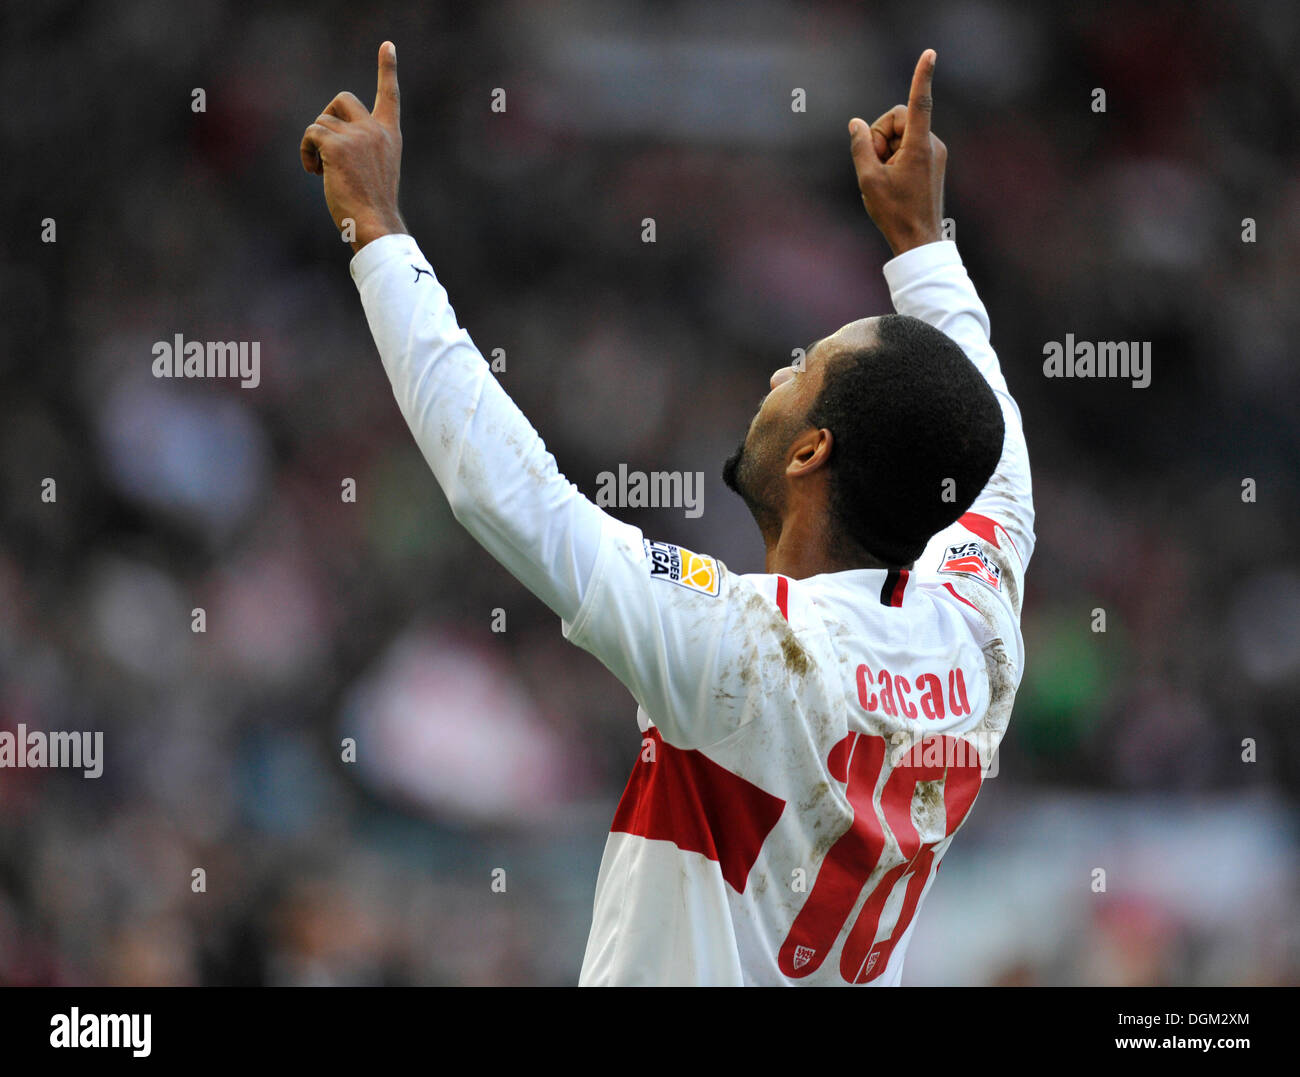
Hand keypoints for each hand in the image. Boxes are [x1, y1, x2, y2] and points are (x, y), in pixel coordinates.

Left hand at [301, 41, 406, 252]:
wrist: (376, 224)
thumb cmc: (372, 206)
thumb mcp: (376, 169)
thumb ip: (362, 146)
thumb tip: (325, 135)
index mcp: (390, 135)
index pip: (389, 96)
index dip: (387, 69)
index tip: (387, 46)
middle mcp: (376, 130)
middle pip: (342, 99)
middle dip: (327, 118)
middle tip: (324, 146)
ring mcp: (358, 136)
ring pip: (321, 122)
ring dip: (314, 144)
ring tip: (320, 170)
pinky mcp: (337, 146)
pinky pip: (311, 133)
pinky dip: (306, 151)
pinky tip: (313, 171)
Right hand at [847, 49, 946, 256]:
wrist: (919, 241)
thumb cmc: (894, 212)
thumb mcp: (868, 179)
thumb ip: (860, 146)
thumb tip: (856, 123)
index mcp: (919, 145)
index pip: (919, 102)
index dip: (922, 76)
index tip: (929, 53)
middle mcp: (932, 144)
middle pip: (898, 118)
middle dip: (880, 135)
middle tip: (872, 164)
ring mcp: (934, 153)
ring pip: (901, 134)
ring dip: (885, 150)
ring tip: (882, 179)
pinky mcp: (932, 162)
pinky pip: (907, 146)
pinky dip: (893, 157)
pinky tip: (890, 181)